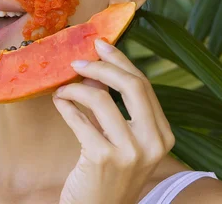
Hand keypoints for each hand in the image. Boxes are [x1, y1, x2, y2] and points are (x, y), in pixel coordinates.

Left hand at [53, 39, 174, 203]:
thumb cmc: (108, 177)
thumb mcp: (123, 143)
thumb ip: (116, 110)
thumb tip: (97, 72)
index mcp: (162, 135)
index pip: (143, 86)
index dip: (120, 61)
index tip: (101, 44)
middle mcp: (153, 143)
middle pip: (131, 85)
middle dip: (101, 67)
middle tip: (77, 62)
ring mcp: (130, 152)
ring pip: (101, 99)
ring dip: (75, 88)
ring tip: (62, 89)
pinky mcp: (103, 159)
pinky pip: (79, 119)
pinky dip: (65, 105)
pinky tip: (59, 102)